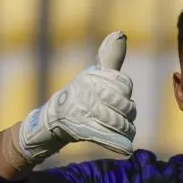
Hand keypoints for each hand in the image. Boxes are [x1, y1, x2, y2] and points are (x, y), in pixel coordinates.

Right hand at [15, 30, 137, 164]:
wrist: (54, 119)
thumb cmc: (79, 94)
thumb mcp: (94, 74)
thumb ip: (109, 57)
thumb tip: (120, 34)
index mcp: (92, 77)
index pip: (123, 85)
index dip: (125, 93)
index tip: (120, 96)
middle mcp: (88, 92)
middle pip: (125, 106)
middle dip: (128, 114)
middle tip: (126, 117)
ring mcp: (86, 112)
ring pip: (120, 123)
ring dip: (126, 129)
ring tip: (126, 131)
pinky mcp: (85, 130)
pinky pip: (109, 138)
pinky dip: (120, 145)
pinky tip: (125, 148)